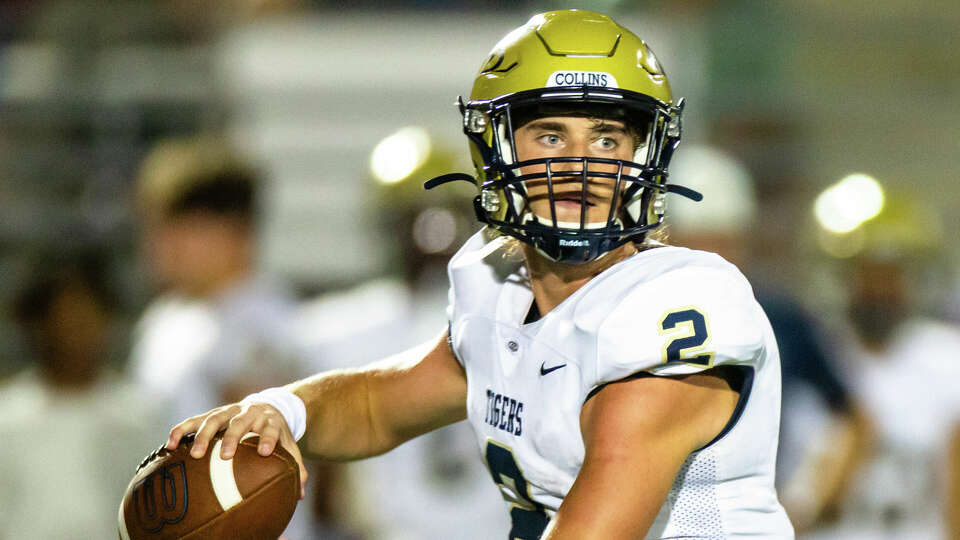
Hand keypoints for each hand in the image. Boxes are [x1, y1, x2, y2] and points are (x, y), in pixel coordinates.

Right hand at [166, 402, 308, 498]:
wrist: (269, 405)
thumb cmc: (277, 433)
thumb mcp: (288, 444)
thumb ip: (294, 465)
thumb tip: (300, 493)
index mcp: (269, 421)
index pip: (270, 428)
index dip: (268, 438)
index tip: (266, 452)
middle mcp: (248, 412)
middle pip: (239, 422)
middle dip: (232, 437)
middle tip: (225, 456)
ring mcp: (228, 411)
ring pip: (214, 418)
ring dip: (203, 435)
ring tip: (195, 455)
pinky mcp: (212, 413)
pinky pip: (193, 420)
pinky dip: (181, 430)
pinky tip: (169, 445)